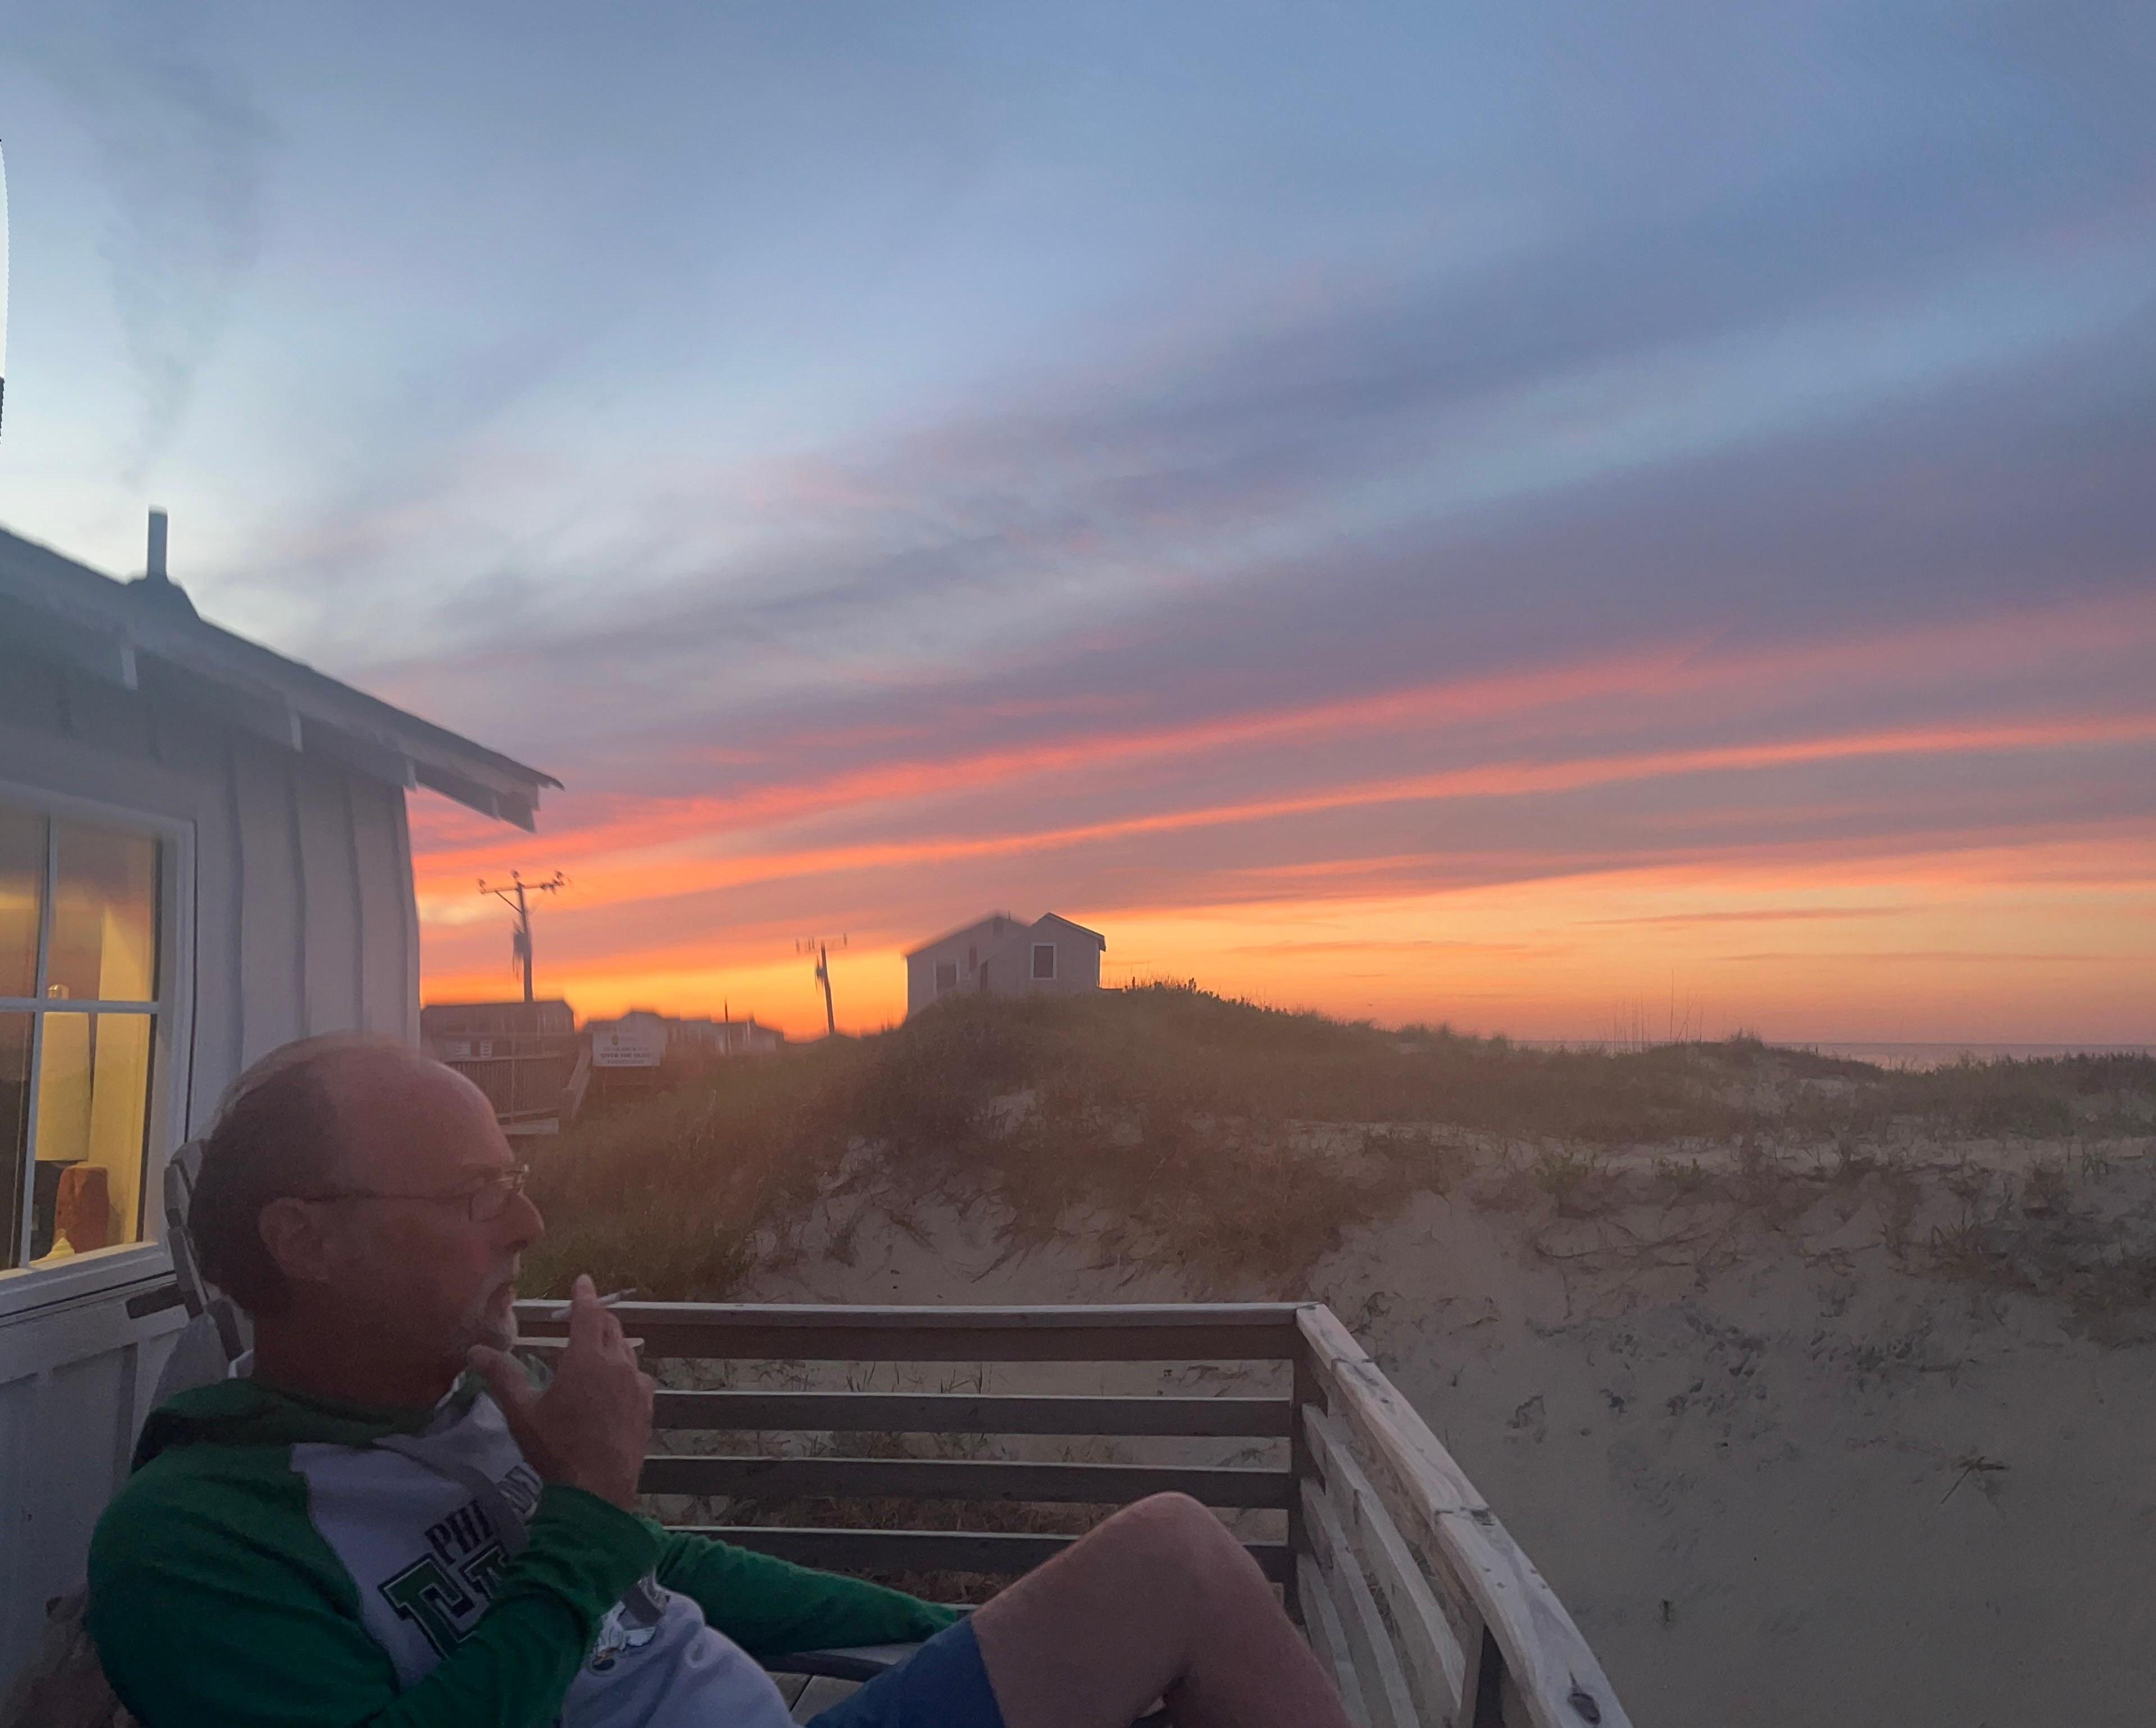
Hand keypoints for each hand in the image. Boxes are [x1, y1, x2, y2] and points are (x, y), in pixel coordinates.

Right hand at [469, 1274, 653, 1508]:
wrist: (598, 1489)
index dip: (584, 1295)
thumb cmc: (557, 1447)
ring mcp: (637, 1385)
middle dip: (597, 1316)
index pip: (588, 1314)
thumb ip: (501, 1377)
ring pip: (628, 1350)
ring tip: (601, 1343)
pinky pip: (639, 1376)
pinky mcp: (647, 1406)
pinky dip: (627, 1369)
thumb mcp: (522, 1413)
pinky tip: (620, 1381)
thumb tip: (475, 1351)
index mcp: (587, 1358)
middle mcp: (617, 1364)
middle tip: (586, 1313)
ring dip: (614, 1341)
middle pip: (610, 1328)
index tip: (583, 1280)